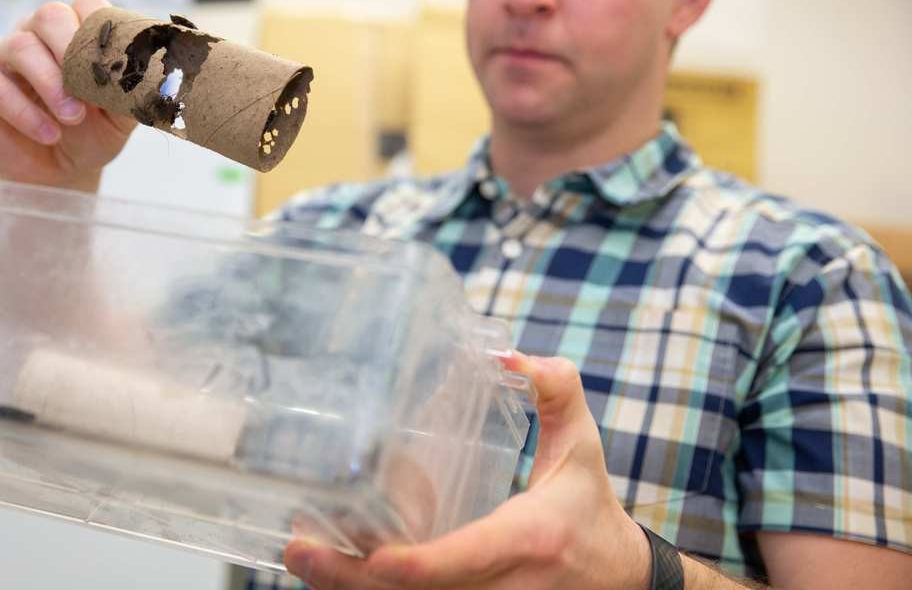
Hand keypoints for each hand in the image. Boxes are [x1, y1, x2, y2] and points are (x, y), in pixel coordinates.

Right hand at [0, 0, 135, 191]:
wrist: (62, 171)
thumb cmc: (92, 134)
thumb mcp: (122, 116)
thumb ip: (137, 92)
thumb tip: (162, 79)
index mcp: (77, 33)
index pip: (87, 6)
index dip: (102, 30)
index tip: (115, 65)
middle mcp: (39, 35)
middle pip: (50, 15)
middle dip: (71, 49)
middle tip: (87, 90)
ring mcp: (6, 54)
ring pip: (21, 45)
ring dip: (51, 83)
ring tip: (72, 118)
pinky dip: (23, 111)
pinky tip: (47, 134)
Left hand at [284, 354, 651, 589]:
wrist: (622, 582)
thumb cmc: (592, 511)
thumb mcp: (583, 448)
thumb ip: (556, 391)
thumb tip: (510, 355)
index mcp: (528, 538)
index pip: (462, 560)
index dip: (412, 565)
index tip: (366, 553)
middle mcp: (505, 586)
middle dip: (353, 579)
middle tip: (299, 547)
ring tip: (304, 556)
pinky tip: (337, 573)